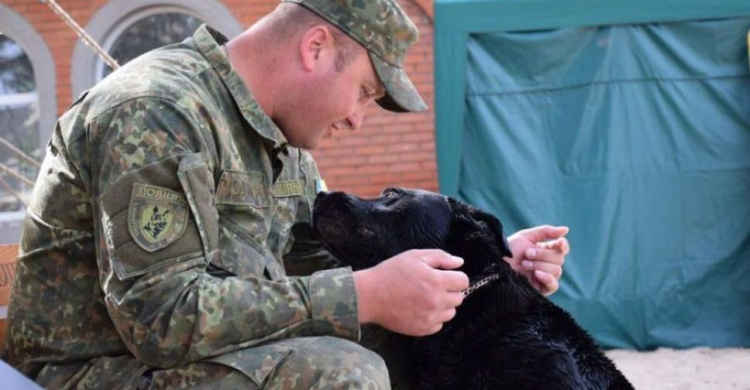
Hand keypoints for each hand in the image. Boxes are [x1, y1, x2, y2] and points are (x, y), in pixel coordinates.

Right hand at [354, 249, 468, 335]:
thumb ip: (440, 257)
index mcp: (437, 282)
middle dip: (450, 290)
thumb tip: (459, 262)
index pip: (463, 282)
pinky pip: (439, 325)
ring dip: (443, 305)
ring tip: (426, 298)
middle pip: (459, 298)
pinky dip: (433, 317)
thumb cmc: (391, 272)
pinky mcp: (422, 329)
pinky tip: (420, 309)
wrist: (369, 296)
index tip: (445, 276)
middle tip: (433, 286)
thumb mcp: (414, 256)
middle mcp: (437, 302)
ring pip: (450, 313)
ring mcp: (430, 318)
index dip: (456, 276)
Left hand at [505, 225, 569, 295]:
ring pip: (557, 270)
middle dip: (543, 255)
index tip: (559, 242)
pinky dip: (547, 278)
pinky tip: (537, 274)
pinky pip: (554, 285)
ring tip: (525, 264)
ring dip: (540, 265)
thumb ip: (546, 232)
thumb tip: (566, 230)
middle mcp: (546, 264)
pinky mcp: (541, 289)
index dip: (563, 245)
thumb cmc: (508, 250)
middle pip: (559, 259)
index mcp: (544, 251)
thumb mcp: (526, 236)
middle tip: (527, 254)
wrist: (496, 265)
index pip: (562, 249)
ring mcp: (544, 277)